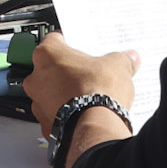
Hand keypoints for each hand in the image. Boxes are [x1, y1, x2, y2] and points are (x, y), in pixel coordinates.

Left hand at [24, 33, 141, 167]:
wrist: (95, 128)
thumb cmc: (97, 93)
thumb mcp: (118, 66)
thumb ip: (121, 60)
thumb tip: (129, 59)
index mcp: (49, 54)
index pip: (54, 40)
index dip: (68, 42)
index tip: (78, 45)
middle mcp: (37, 78)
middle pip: (49, 68)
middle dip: (66, 71)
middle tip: (86, 72)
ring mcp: (38, 103)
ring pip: (49, 94)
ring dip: (63, 94)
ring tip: (87, 96)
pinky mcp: (46, 125)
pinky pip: (54, 116)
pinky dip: (66, 115)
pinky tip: (83, 114)